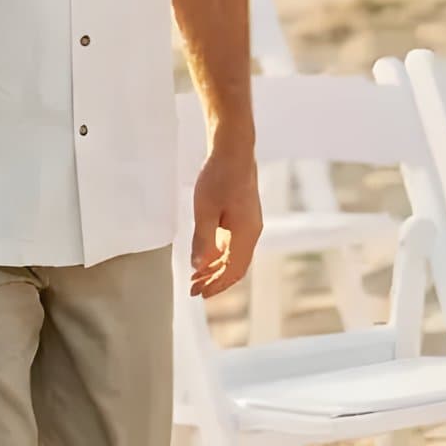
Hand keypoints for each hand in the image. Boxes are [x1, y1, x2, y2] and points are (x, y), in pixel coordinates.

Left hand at [190, 138, 260, 297]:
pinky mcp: (243, 216)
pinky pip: (233, 243)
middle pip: (235, 267)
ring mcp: (249, 224)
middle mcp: (251, 232)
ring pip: (234, 256)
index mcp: (245, 234)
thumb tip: (198, 267)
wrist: (234, 150)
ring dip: (216, 268)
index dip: (216, 285)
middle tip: (194, 290)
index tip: (198, 294)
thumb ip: (203, 240)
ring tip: (197, 277)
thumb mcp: (205, 211)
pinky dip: (219, 254)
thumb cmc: (219, 178)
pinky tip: (205, 256)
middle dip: (215, 280)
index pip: (232, 270)